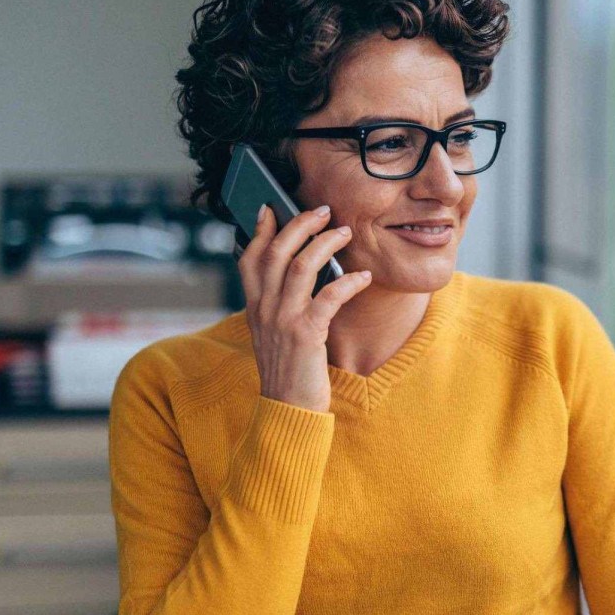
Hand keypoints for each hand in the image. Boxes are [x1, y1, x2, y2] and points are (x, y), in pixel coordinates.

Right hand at [236, 204, 371, 411]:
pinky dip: (349, 282)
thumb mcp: (273, 331)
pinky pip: (329, 297)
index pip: (250, 258)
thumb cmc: (288, 367)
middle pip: (277, 252)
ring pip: (301, 266)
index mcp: (254, 306)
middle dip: (301, 224)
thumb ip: (277, 302)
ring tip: (346, 232)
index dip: (260, 229)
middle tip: (325, 211)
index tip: (271, 206)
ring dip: (327, 243)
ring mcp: (283, 320)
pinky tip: (365, 277)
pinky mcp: (306, 335)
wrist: (288, 408)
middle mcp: (264, 308)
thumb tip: (296, 269)